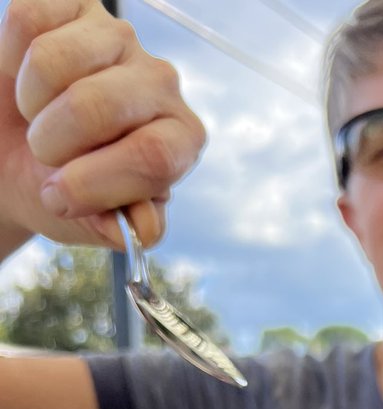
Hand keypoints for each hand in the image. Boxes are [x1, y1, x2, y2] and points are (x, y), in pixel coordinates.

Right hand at [0, 0, 205, 250]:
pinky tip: (26, 80)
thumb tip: (144, 226)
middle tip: (43, 154)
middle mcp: (160, 83)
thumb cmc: (63, 189)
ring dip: (30, 104)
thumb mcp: (93, 222)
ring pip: (54, 63)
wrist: (15, 157)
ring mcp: (118, 38)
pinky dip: (10, 62)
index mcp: (179, 141)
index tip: (59, 197)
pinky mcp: (73, 5)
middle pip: (100, 107)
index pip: (154, 157)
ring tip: (38, 118)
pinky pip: (26, 23)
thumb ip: (123, 226)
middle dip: (53, 143)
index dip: (96, 183)